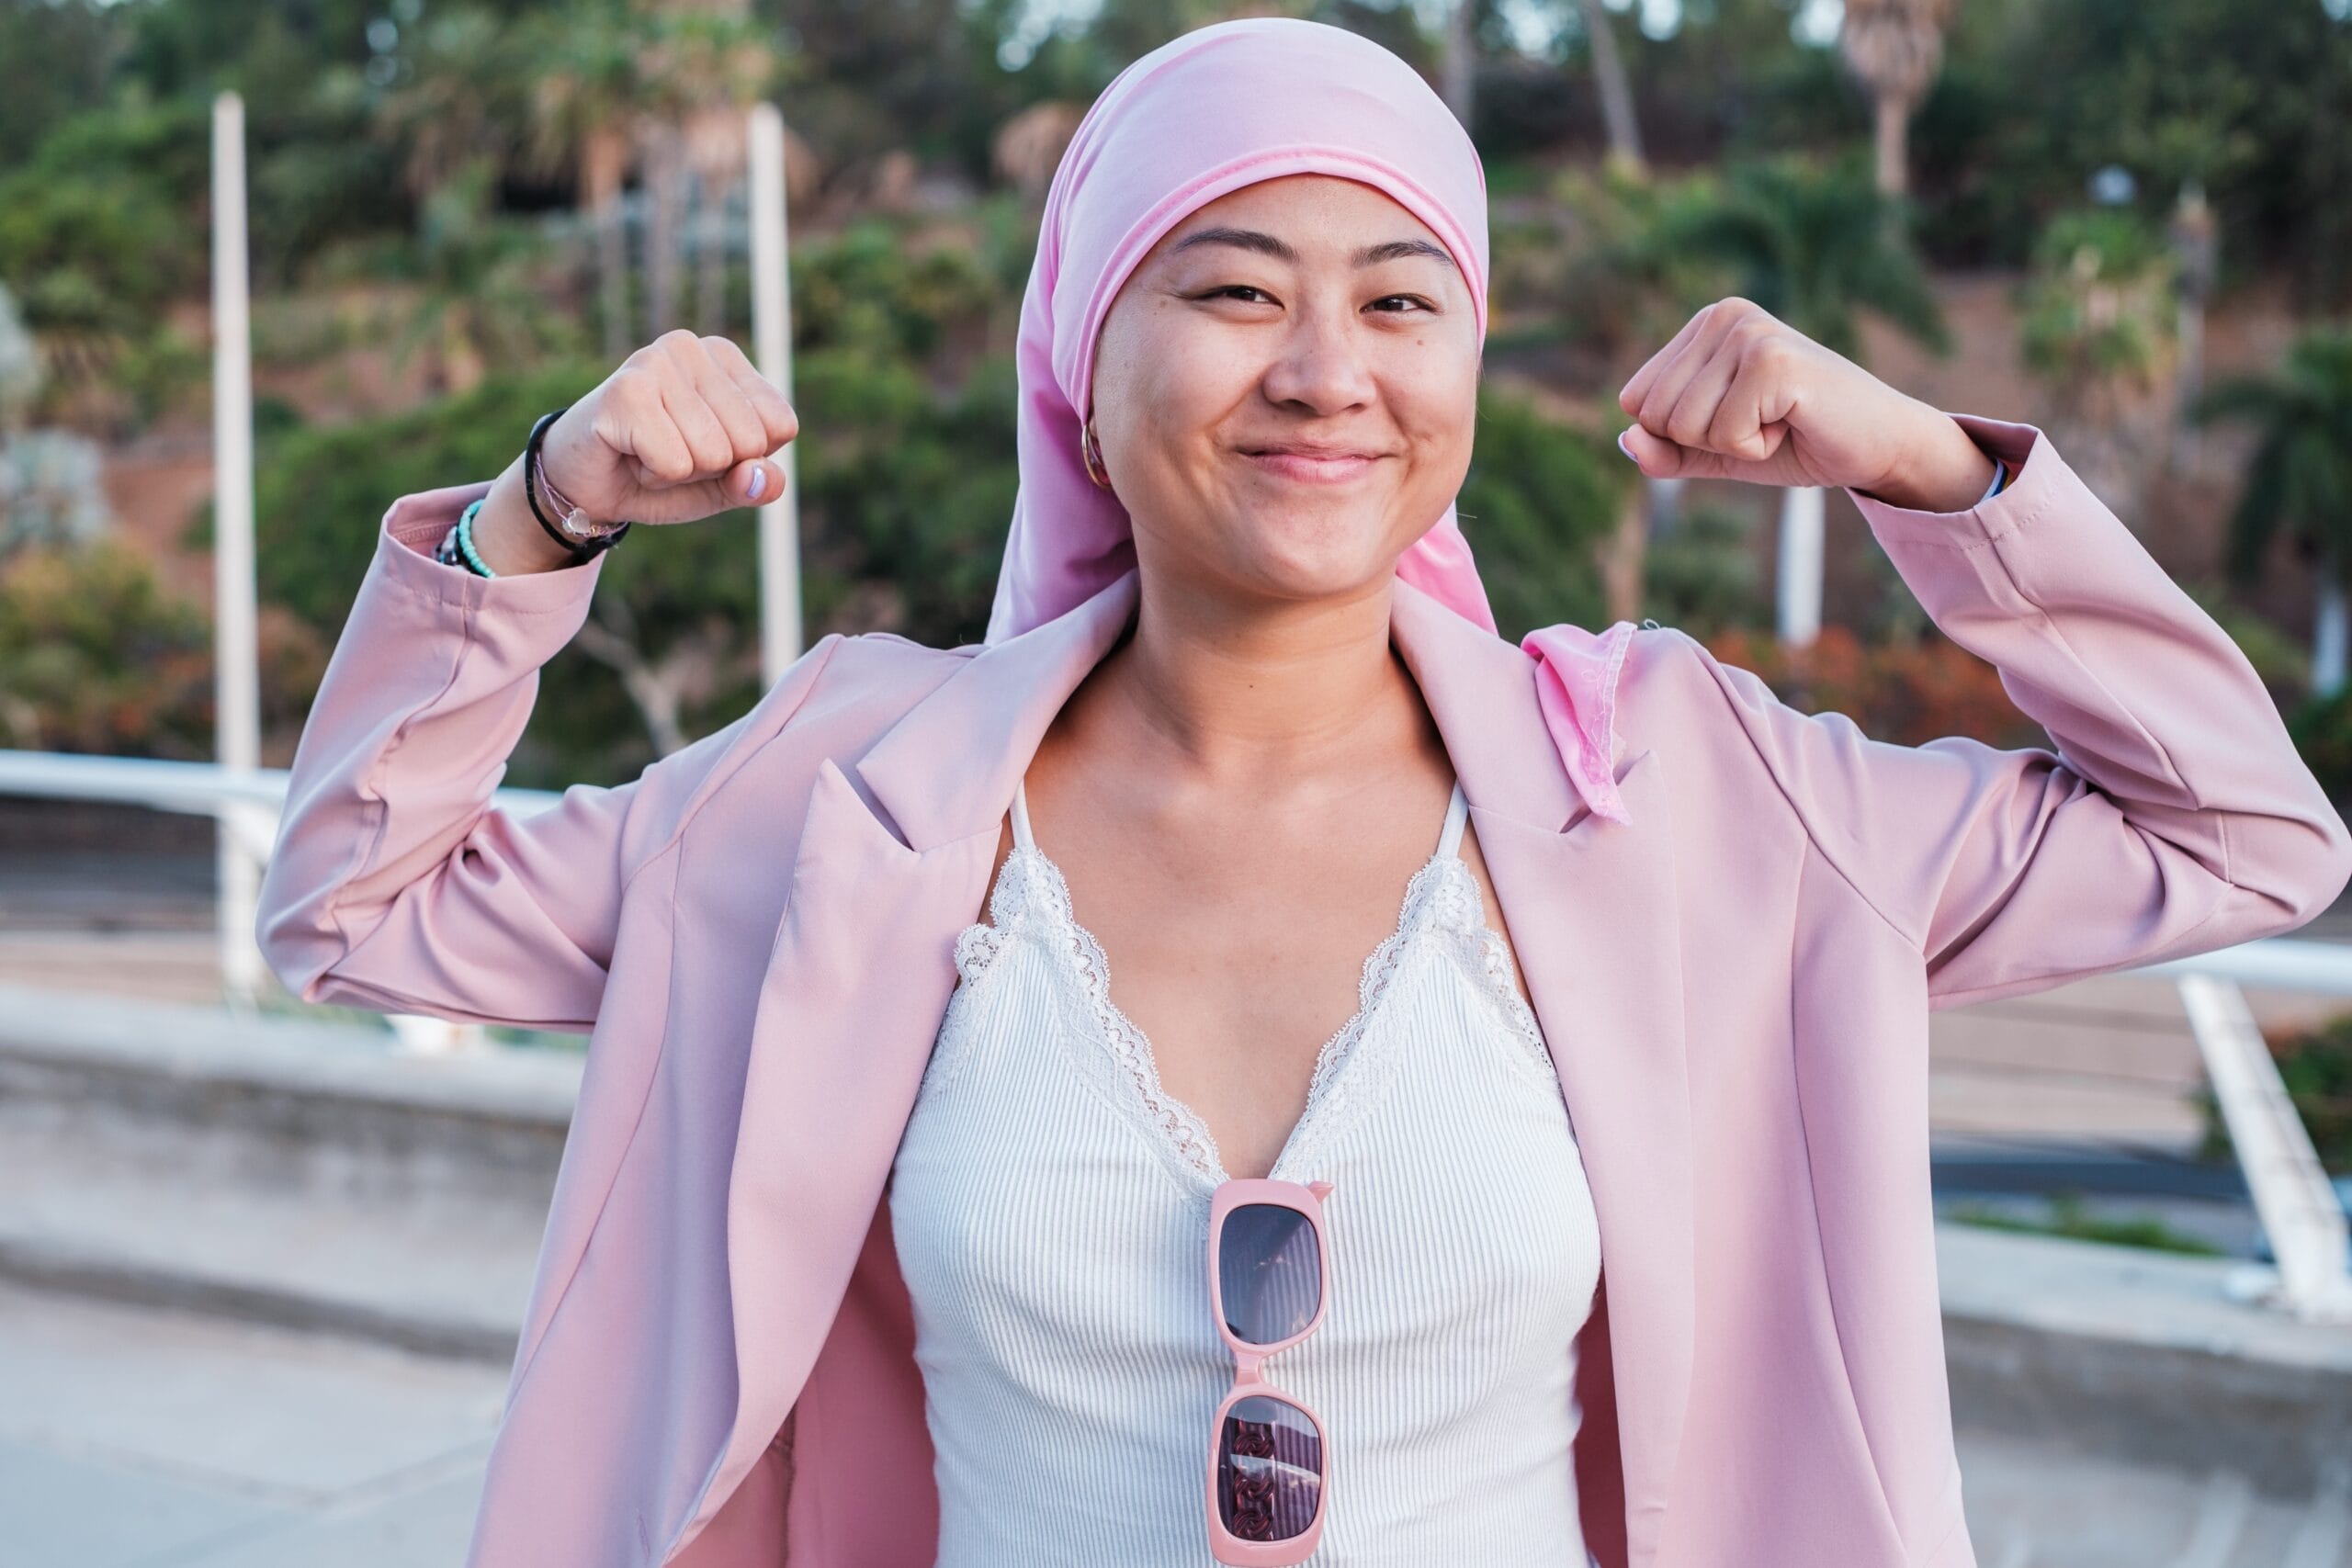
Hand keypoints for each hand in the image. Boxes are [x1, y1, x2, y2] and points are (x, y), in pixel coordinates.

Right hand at [468, 330, 798, 573]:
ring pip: (713, 454)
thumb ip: (755, 483)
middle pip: (749, 442)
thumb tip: (762, 477)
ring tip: (646, 450)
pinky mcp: (626, 391)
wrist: (584, 484)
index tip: (701, 447)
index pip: (780, 425)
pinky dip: (654, 476)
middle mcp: (693, 346)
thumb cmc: (660, 472)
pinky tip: (628, 453)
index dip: (745, 458)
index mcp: (727, 358)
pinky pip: (675, 464)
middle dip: (711, 467)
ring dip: (678, 472)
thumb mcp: (721, 485)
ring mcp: (656, 361)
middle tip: (668, 451)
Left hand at [1615, 297, 1995, 512]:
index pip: (1636, 400)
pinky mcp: (1772, 360)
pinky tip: (1792, 421)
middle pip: (1655, 414)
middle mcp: (1723, 316)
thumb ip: (1663, 451)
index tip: (1737, 418)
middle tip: (1763, 422)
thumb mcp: (1714, 451)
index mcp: (1703, 326)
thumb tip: (1625, 438)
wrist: (1874, 446)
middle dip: (1706, 439)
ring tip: (1778, 420)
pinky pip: (1723, 434)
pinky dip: (1757, 447)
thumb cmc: (1794, 440)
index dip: (1682, 433)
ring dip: (1734, 443)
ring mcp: (1749, 333)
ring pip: (1685, 425)